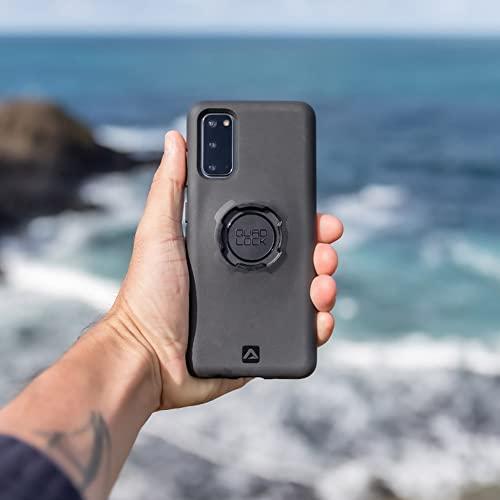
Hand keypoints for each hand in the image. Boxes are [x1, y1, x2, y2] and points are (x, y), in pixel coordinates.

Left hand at [107, 131, 342, 409]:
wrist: (145, 357)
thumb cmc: (146, 294)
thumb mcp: (158, 231)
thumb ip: (170, 186)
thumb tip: (175, 138)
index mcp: (231, 251)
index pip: (277, 228)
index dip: (305, 220)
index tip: (321, 214)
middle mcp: (249, 278)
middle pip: (300, 260)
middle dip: (322, 250)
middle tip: (327, 248)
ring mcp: (258, 311)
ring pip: (306, 294)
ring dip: (326, 285)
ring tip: (324, 284)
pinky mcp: (263, 343)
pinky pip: (300, 332)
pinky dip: (318, 325)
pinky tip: (321, 318)